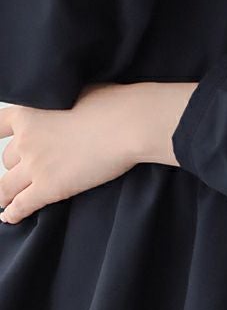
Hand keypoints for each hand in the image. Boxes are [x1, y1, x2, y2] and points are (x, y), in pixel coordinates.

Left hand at [0, 83, 142, 224]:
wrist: (130, 123)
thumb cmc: (113, 103)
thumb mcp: (79, 92)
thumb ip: (62, 104)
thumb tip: (66, 110)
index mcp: (32, 113)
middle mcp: (27, 139)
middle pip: (6, 159)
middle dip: (14, 166)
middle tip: (23, 173)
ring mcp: (36, 165)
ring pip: (6, 187)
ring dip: (6, 195)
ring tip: (7, 200)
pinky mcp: (49, 188)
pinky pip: (21, 206)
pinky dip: (13, 213)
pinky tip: (10, 217)